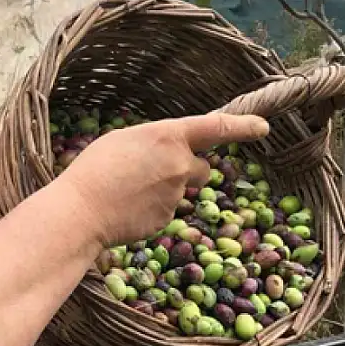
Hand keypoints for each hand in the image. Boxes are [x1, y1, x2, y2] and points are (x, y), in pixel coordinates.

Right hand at [52, 112, 269, 247]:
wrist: (82, 211)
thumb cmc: (95, 169)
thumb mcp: (124, 140)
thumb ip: (155, 142)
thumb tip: (167, 152)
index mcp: (169, 136)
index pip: (217, 128)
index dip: (243, 126)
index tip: (262, 127)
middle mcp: (180, 164)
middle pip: (202, 167)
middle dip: (187, 170)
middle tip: (152, 173)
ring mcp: (176, 195)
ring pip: (181, 190)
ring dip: (166, 190)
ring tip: (130, 191)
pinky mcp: (168, 219)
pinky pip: (167, 211)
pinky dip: (152, 209)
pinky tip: (128, 208)